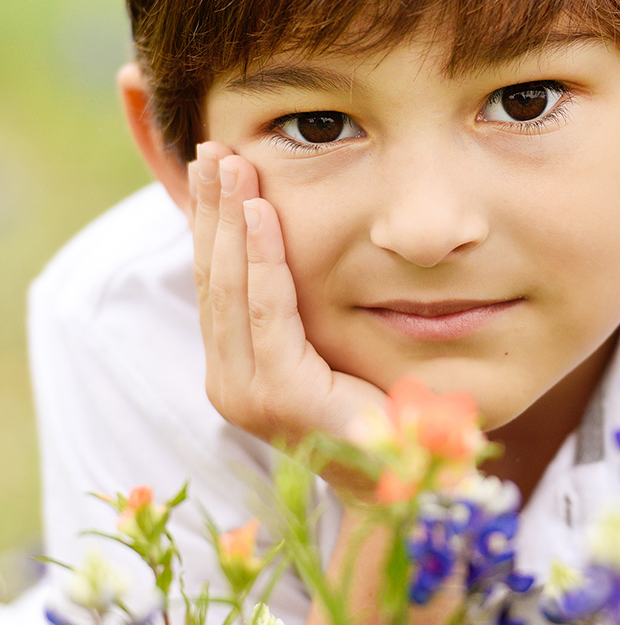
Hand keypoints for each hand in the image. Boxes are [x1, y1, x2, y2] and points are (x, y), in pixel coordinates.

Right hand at [189, 142, 385, 495]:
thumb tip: (291, 238)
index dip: (212, 221)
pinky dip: (261, 259)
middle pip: (216, 275)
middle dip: (212, 208)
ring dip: (228, 219)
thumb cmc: (373, 405)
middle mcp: (232, 379)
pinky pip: (268, 311)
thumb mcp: (329, 339)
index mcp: (240, 365)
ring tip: (228, 162)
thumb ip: (302, 302)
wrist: (403, 477)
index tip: (213, 165)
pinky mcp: (281, 397)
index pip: (219, 280)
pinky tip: (258, 211)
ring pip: (232, 285)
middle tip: (211, 147)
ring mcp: (248, 392)